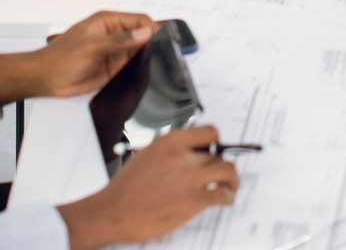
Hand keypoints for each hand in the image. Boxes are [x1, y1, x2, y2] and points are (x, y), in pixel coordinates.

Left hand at [4, 11, 154, 101]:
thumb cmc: (60, 57)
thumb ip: (120, 41)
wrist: (45, 79)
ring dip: (147, 57)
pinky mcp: (113, 70)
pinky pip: (132, 68)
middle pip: (142, 35)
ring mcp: (114, 53)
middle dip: (153, 43)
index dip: (152, 28)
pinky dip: (139, 70)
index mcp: (108, 22)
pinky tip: (144, 74)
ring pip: (140, 52)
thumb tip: (145, 33)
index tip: (162, 40)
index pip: (139, 20)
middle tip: (164, 53)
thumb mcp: (92, 46)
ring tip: (156, 64)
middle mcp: (114, 35)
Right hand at [58, 126, 238, 249]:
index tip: (217, 149)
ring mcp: (189, 178)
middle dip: (223, 162)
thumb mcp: (147, 156)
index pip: (208, 132)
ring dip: (232, 178)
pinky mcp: (193, 200)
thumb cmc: (125, 189)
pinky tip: (226, 198)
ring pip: (227, 170)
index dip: (216, 143)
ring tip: (231, 184)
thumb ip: (171, 151)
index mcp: (170, 142)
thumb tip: (191, 151)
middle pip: (219, 153)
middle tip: (224, 170)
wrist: (113, 212)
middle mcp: (182, 156)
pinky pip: (222, 194)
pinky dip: (228, 196)